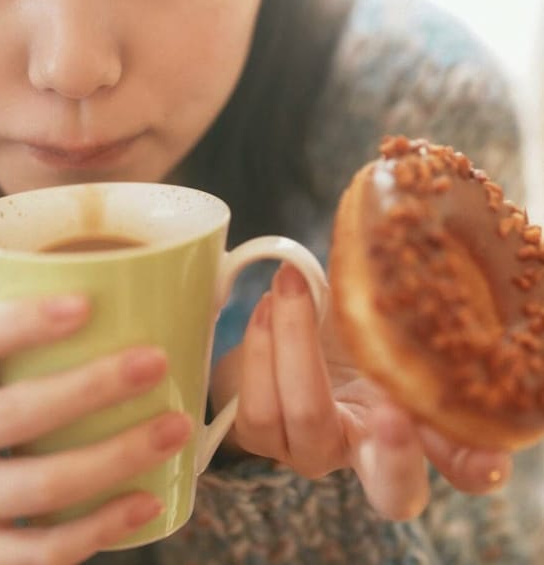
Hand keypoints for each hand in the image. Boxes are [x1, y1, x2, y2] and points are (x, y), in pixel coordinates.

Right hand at [0, 296, 190, 564]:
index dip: (25, 322)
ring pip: (41, 487)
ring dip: (118, 458)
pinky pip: (41, 551)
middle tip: (156, 362)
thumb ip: (10, 339)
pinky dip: (100, 528)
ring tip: (175, 429)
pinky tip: (146, 500)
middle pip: (17, 415)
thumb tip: (120, 292)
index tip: (87, 304)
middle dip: (95, 387)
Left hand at [211, 264, 511, 520]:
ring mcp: (313, 451)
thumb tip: (385, 249)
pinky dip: (260, 346)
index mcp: (413, 423)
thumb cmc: (339, 323)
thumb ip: (388, 303)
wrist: (275, 334)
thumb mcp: (372, 311)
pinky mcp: (264, 439)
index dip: (476, 464)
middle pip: (394, 491)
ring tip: (288, 286)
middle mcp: (367, 451)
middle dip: (397, 452)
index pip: (465, 466)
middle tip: (393, 410)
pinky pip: (258, 408)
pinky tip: (266, 306)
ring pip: (308, 420)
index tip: (482, 455)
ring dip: (294, 343)